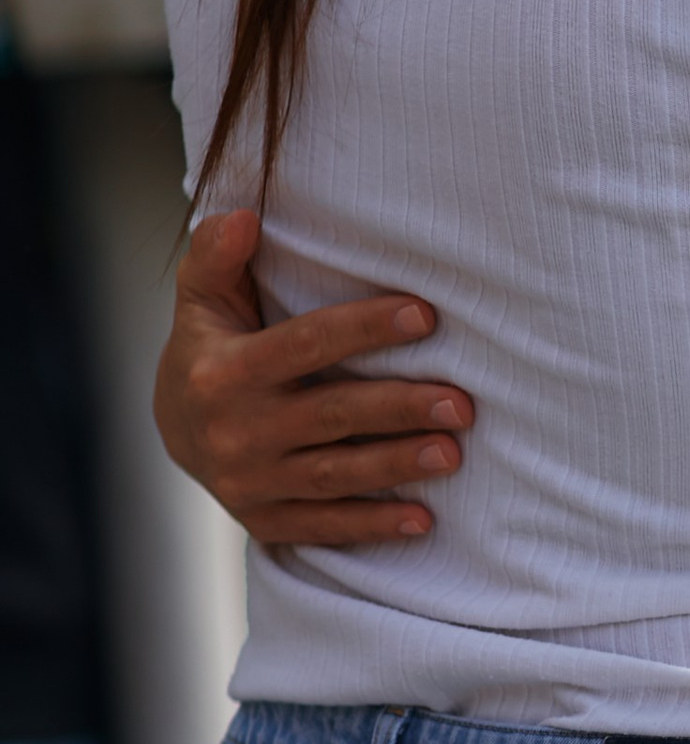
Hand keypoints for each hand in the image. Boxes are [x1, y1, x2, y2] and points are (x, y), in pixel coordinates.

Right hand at [155, 210, 474, 547]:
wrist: (174, 430)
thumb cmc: (210, 346)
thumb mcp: (202, 298)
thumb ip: (217, 255)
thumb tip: (244, 217)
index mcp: (224, 372)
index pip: (305, 344)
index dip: (365, 329)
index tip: (426, 315)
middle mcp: (235, 431)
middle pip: (331, 415)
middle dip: (398, 408)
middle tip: (461, 403)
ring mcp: (249, 482)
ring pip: (334, 475)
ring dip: (396, 467)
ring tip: (454, 452)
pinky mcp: (265, 521)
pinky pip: (324, 526)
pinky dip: (372, 525)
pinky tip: (423, 519)